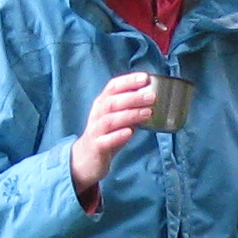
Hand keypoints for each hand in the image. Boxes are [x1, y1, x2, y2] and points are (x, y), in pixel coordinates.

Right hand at [72, 71, 160, 199]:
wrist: (85, 159)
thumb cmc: (106, 135)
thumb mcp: (117, 118)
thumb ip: (131, 109)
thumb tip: (152, 99)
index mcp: (102, 104)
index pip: (113, 87)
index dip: (128, 81)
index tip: (145, 77)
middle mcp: (97, 114)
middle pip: (112, 102)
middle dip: (133, 98)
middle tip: (152, 97)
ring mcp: (95, 131)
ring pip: (110, 120)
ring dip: (130, 115)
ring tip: (148, 113)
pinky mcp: (97, 147)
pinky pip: (106, 140)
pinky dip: (118, 135)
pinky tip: (130, 132)